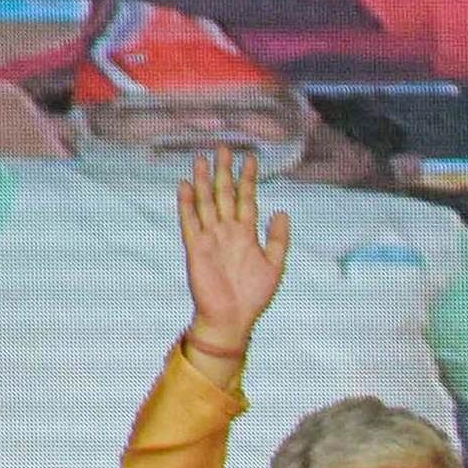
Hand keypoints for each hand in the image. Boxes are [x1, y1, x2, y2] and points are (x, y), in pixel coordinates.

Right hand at [175, 146, 291, 345]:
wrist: (232, 318)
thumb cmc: (253, 296)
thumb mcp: (275, 265)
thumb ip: (278, 238)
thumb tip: (281, 212)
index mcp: (246, 234)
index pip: (247, 199)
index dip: (248, 179)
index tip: (251, 158)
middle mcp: (227, 231)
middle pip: (225, 195)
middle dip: (224, 172)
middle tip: (223, 148)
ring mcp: (210, 238)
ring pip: (206, 203)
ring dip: (204, 181)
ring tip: (201, 159)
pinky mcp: (196, 248)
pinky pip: (190, 222)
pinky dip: (187, 205)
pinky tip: (186, 186)